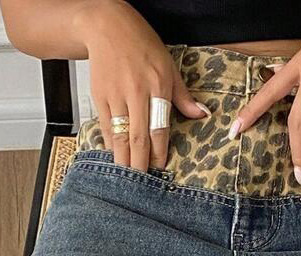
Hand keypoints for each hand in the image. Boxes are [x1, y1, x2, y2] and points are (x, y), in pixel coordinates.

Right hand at [80, 0, 210, 170]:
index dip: (159, 153)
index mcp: (157, 86)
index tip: (161, 169)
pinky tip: (115, 157)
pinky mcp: (99, 97)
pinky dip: (111, 145)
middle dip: (141, 164)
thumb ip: (183, 95)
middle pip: (138, 138)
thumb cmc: (141, 45)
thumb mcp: (168, 66)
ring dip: (124, 160)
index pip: (159, 128)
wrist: (108, 27)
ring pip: (120, 137)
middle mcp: (136, 93)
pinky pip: (106, 128)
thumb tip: (201, 114)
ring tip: (129, 176)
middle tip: (143, 184)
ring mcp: (116, 96)